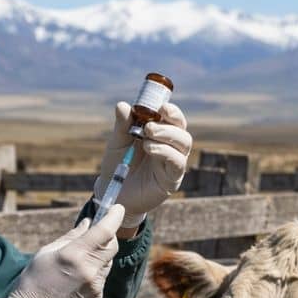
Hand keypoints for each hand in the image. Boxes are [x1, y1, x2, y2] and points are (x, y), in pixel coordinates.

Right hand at [0, 204, 123, 297]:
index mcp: (75, 255)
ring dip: (99, 256)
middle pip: (112, 245)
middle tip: (96, 233)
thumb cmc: (33, 281)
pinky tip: (76, 278)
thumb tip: (88, 223)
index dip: (114, 216)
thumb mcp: (46, 253)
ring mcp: (95, 286)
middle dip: (108, 236)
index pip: (105, 231)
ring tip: (77, 261)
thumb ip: (71, 237)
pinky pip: (101, 278)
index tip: (118, 208)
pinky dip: (94, 272)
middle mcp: (89, 270)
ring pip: (107, 262)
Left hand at [94, 101, 191, 227]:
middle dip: (169, 124)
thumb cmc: (118, 165)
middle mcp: (171, 148)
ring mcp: (173, 164)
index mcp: (160, 135)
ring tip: (146, 137)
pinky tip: (150, 149)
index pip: (174, 119)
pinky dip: (166, 152)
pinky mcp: (172, 180)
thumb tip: (122, 105)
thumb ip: (122, 125)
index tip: (162, 106)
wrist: (113, 193)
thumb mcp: (118, 142)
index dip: (172, 111)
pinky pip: (178, 163)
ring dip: (167, 136)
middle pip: (182, 130)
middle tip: (149, 126)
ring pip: (184, 144)